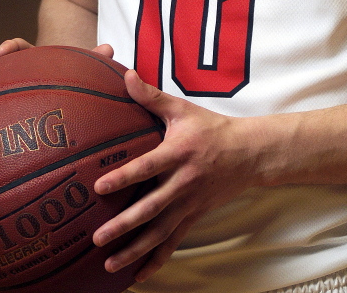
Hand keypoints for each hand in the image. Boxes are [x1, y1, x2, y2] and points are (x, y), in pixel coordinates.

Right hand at [0, 40, 114, 107]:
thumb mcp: (84, 73)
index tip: (3, 51)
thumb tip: (108, 48)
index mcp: (35, 63)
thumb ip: (93, 62)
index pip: (21, 50)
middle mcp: (16, 74)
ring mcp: (4, 92)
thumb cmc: (76, 84)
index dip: (11, 49)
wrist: (69, 97)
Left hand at [92, 70, 261, 283]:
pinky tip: (136, 277)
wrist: (248, 153)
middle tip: (98, 237)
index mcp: (178, 153)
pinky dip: (155, 262)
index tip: (99, 187)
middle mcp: (183, 182)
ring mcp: (189, 204)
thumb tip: (126, 75)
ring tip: (109, 264)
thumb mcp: (182, 109)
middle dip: (124, 224)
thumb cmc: (210, 128)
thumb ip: (151, 96)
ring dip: (134, 250)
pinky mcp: (193, 217)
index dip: (124, 177)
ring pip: (160, 232)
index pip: (147, 167)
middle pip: (151, 208)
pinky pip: (173, 243)